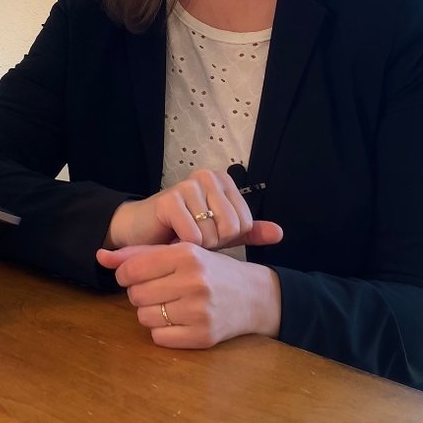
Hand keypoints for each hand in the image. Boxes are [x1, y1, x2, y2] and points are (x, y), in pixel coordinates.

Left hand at [95, 243, 281, 347]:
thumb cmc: (212, 270)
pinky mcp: (203, 337)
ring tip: (171, 304)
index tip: (138, 275)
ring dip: (151, 312)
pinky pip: (159, 338)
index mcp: (187, 254)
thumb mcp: (181, 252)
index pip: (131, 270)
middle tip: (161, 289)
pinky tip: (180, 320)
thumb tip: (99, 255)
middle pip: (135, 295)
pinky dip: (163, 331)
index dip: (128, 274)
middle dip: (142, 293)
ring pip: (144, 318)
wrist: (255, 297)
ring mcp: (199, 311)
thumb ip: (138, 253)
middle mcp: (194, 281)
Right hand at [104, 169, 283, 250]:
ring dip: (197, 246)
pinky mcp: (169, 200)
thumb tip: (279, 234)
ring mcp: (187, 185)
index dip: (228, 238)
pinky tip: (172, 238)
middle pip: (231, 227)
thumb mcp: (221, 233)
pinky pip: (193, 236)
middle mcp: (207, 176)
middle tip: (195, 238)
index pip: (246, 222)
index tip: (209, 233)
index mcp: (223, 180)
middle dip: (214, 243)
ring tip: (183, 238)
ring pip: (212, 233)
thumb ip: (250, 232)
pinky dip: (184, 246)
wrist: (143, 233)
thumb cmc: (183, 231)